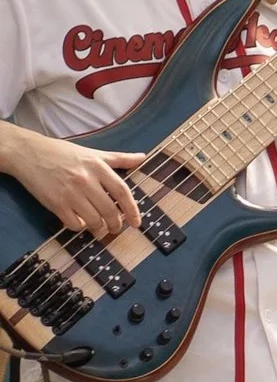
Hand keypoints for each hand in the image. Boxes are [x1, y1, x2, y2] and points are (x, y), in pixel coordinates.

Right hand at [0, 129, 145, 235]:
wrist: (28, 153)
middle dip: (116, 224)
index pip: (122, 192)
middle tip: (116, 228)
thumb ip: (119, 158)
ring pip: (93, 220)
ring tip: (99, 227)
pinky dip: (79, 227)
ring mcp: (70, 193)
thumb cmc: (63, 153)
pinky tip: (79, 223)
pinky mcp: (55, 203)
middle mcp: (86, 180)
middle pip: (109, 210)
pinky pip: (74, 223)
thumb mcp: (93, 153)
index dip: (132, 210)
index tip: (136, 223)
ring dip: (99, 227)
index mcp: (98, 167)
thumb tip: (143, 158)